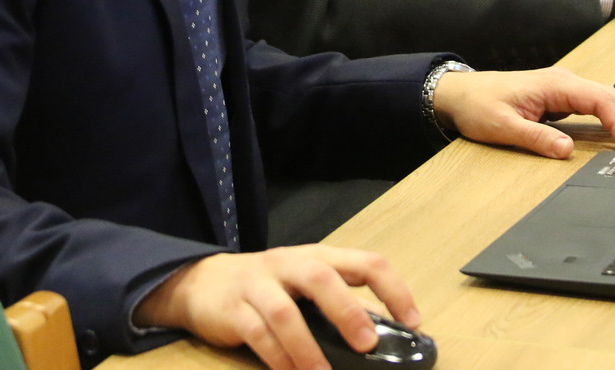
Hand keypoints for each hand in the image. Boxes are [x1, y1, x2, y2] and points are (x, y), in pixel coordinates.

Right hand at [135, 245, 418, 369]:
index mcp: (317, 257)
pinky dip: (277, 358)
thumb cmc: (268, 287)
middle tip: (367, 345)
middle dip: (347, 311)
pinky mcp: (233, 310)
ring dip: (308, 347)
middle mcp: (289, 265)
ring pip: (285, 312)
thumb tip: (381, 336)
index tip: (413, 321)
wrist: (201, 282)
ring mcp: (258, 286)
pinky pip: (257, 335)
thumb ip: (339, 303)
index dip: (393, 289)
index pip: (365, 262)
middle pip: (321, 277)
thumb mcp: (305, 286)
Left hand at [431, 67, 614, 158]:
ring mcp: (563, 90)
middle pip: (611, 98)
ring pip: (606, 101)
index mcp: (555, 84)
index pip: (599, 101)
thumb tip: (567, 150)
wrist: (459, 93)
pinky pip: (594, 107)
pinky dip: (614, 118)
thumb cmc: (479, 105)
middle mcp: (564, 83)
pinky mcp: (560, 99)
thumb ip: (536, 138)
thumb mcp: (503, 127)